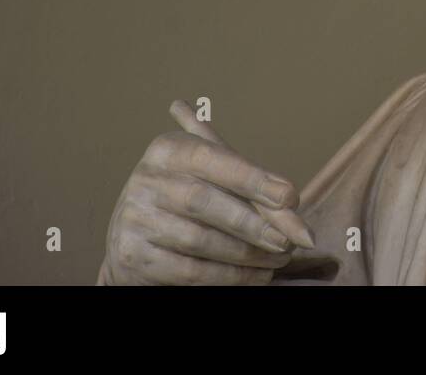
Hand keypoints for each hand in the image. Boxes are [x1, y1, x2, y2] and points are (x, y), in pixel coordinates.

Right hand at [98, 100, 313, 284]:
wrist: (136, 236)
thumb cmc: (189, 199)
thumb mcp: (216, 178)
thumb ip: (253, 185)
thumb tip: (292, 202)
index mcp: (168, 149)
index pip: (214, 158)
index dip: (253, 179)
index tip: (291, 197)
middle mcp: (146, 179)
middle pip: (203, 202)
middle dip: (252, 224)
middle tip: (288, 241)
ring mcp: (135, 219)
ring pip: (199, 241)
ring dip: (247, 255)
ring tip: (278, 258)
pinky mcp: (133, 256)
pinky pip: (189, 271)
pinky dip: (229, 276)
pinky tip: (256, 275)